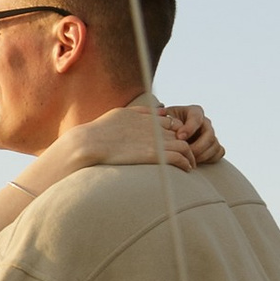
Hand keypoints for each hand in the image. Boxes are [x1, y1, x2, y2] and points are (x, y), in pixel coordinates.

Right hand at [59, 97, 191, 170]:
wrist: (89, 143)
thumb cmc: (100, 131)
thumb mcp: (120, 113)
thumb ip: (140, 112)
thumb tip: (159, 111)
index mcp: (147, 117)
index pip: (172, 123)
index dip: (177, 134)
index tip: (176, 144)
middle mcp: (154, 127)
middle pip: (181, 134)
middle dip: (187, 145)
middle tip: (188, 157)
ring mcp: (155, 140)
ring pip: (185, 146)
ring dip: (190, 156)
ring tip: (190, 164)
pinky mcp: (154, 155)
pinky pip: (179, 157)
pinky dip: (186, 163)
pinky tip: (186, 169)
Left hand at [163, 102, 223, 168]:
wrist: (172, 135)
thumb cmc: (166, 125)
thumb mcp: (162, 118)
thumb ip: (158, 115)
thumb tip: (154, 112)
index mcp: (194, 112)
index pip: (196, 118)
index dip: (189, 128)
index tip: (179, 137)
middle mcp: (205, 122)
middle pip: (209, 134)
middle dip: (197, 146)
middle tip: (185, 153)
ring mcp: (211, 134)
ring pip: (214, 144)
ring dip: (202, 154)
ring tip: (188, 160)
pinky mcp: (214, 145)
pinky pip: (219, 152)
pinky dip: (210, 158)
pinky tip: (196, 162)